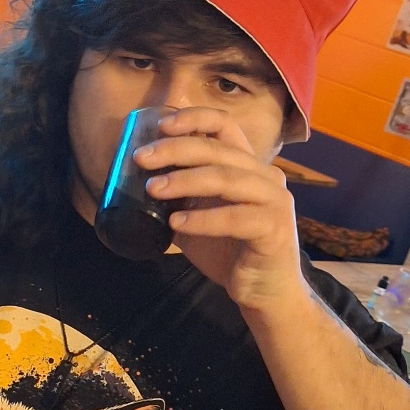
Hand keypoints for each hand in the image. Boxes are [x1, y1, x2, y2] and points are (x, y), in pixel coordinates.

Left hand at [134, 109, 306, 316]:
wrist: (262, 291)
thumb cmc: (229, 250)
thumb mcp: (198, 216)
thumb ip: (179, 196)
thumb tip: (135, 181)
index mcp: (248, 166)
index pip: (224, 126)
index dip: (194, 118)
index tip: (161, 125)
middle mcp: (265, 176)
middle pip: (218, 150)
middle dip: (175, 150)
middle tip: (141, 158)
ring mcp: (274, 200)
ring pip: (227, 178)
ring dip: (185, 180)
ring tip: (153, 189)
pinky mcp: (274, 228)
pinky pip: (236, 217)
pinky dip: (202, 219)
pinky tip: (175, 223)